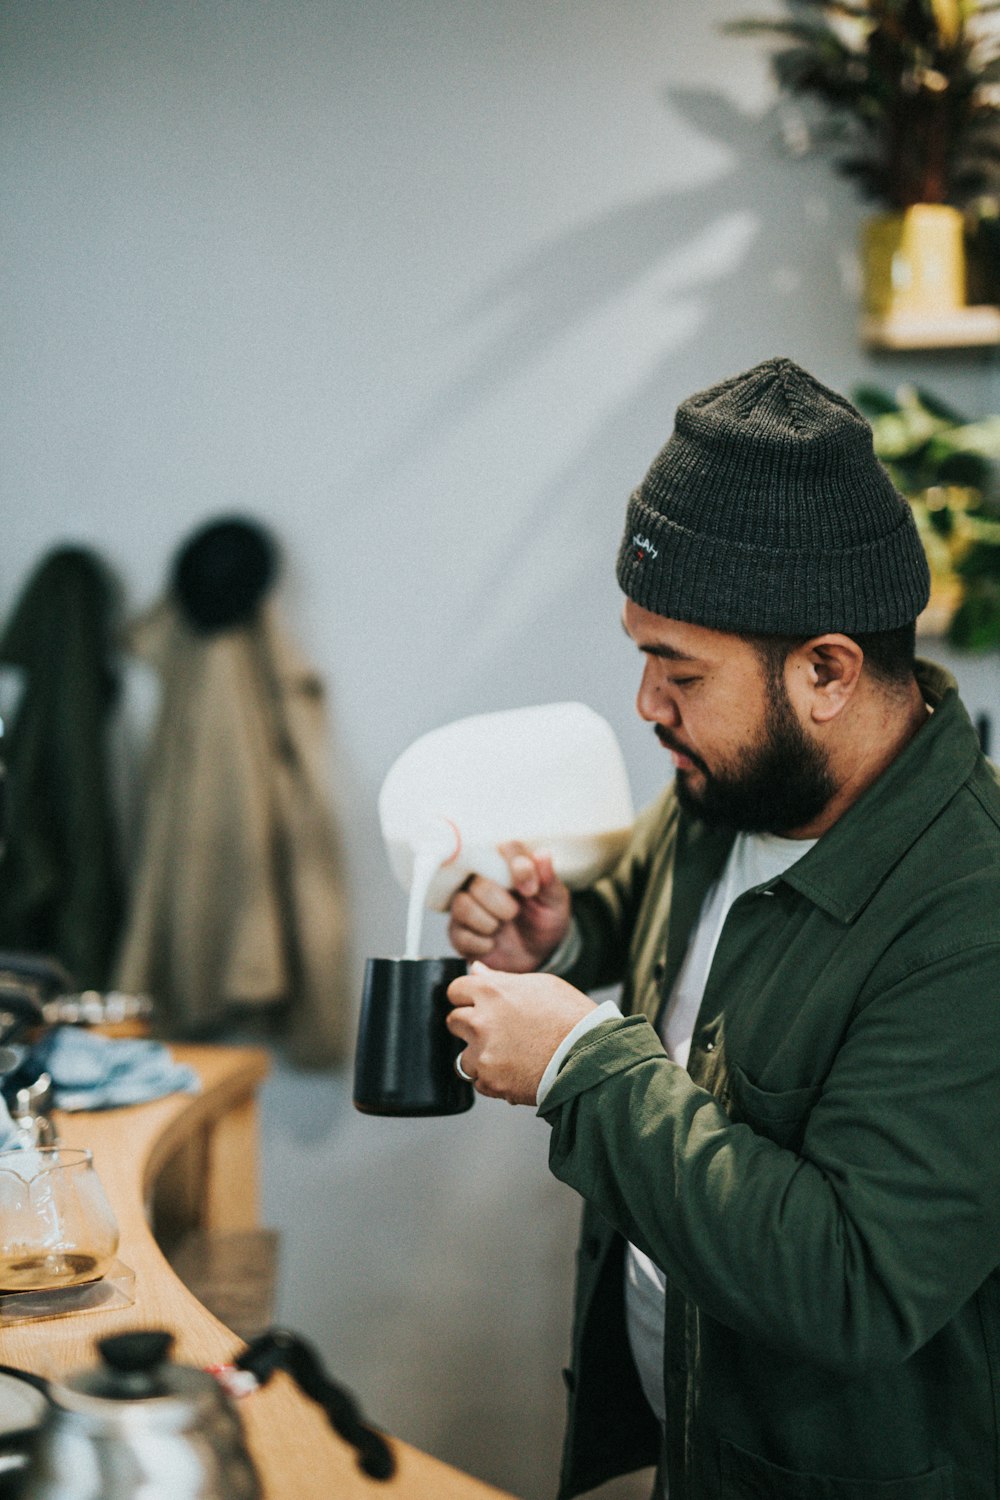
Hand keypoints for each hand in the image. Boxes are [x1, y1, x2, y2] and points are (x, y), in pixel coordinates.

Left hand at [446, 962, 595, 1104]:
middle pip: (454, 1021)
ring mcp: (483, 1053)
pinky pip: (479, 1081)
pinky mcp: (491, 1081)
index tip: (478, 1004)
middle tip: (497, 1031)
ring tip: (509, 1056)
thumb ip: (501, 978)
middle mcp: (480, 1021)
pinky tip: (516, 1071)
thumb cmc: (571, 1017)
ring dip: (480, 1056)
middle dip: (470, 1025)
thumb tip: (475, 970)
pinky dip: (493, 1079)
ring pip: (463, 1055)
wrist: (590, 1056)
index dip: (468, 997)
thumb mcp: (540, 985)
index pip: (455, 990)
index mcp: (491, 992)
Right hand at [447, 842, 570, 971]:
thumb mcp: (555, 901)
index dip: (516, 865)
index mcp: (506, 866)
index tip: (530, 890)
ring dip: (489, 923)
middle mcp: (481, 880)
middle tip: (514, 913)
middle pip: (479, 882)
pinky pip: (459, 933)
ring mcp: (466, 904)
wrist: (536, 954)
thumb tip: (543, 854)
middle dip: (502, 904)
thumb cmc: (544, 920)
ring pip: (463, 905)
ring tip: (500, 927)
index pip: (504, 847)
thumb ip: (548, 879)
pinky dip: (482, 943)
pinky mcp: (457, 931)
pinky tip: (492, 943)